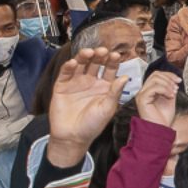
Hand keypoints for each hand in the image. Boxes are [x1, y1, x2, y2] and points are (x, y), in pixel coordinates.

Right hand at [45, 47, 128, 164]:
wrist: (73, 137)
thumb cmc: (93, 124)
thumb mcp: (108, 108)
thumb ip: (115, 92)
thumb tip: (125, 77)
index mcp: (104, 86)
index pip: (110, 69)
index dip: (112, 61)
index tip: (116, 55)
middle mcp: (91, 81)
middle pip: (95, 63)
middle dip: (99, 55)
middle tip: (103, 50)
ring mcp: (76, 82)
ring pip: (81, 64)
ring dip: (84, 56)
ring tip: (88, 52)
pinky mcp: (62, 86)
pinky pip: (65, 73)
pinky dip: (69, 67)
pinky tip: (73, 63)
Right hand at [133, 71, 181, 127]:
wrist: (160, 130)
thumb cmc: (163, 118)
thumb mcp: (169, 98)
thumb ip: (169, 88)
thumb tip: (174, 79)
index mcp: (149, 90)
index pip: (156, 75)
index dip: (169, 75)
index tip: (179, 80)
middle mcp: (143, 91)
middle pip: (155, 75)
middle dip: (169, 79)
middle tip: (176, 88)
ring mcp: (141, 95)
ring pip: (155, 79)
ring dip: (168, 84)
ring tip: (173, 93)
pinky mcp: (142, 99)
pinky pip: (154, 88)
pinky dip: (164, 90)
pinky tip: (170, 96)